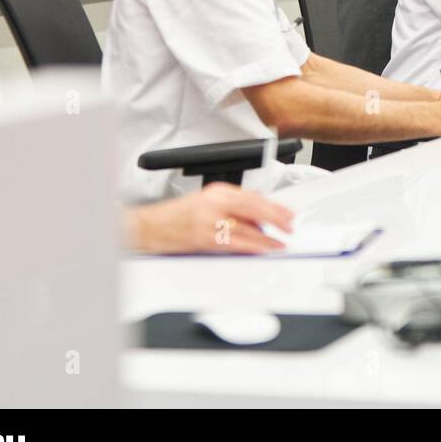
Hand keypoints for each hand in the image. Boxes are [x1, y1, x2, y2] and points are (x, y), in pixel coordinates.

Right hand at [127, 182, 293, 254]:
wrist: (150, 227)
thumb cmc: (177, 216)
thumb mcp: (207, 202)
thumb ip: (232, 207)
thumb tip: (259, 219)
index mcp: (218, 191)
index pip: (254, 196)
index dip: (274, 206)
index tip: (288, 213)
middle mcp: (215, 203)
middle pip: (254, 209)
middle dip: (276, 219)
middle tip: (290, 227)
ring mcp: (209, 221)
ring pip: (246, 229)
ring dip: (266, 238)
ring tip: (279, 244)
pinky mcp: (203, 238)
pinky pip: (233, 243)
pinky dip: (249, 247)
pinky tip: (260, 250)